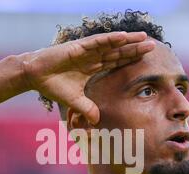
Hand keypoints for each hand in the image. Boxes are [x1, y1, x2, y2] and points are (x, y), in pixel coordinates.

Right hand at [21, 32, 154, 124]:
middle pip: (118, 52)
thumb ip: (87, 109)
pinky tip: (124, 37)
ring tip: (145, 38)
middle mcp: (92, 57)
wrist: (35, 77)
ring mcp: (86, 51)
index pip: (116, 62)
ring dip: (128, 41)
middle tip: (153, 47)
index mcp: (93, 67)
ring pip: (111, 44)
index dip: (130, 60)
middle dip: (135, 50)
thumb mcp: (75, 101)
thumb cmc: (53, 86)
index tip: (145, 60)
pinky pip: (97, 42)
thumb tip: (96, 122)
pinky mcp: (78, 47)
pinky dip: (110, 39)